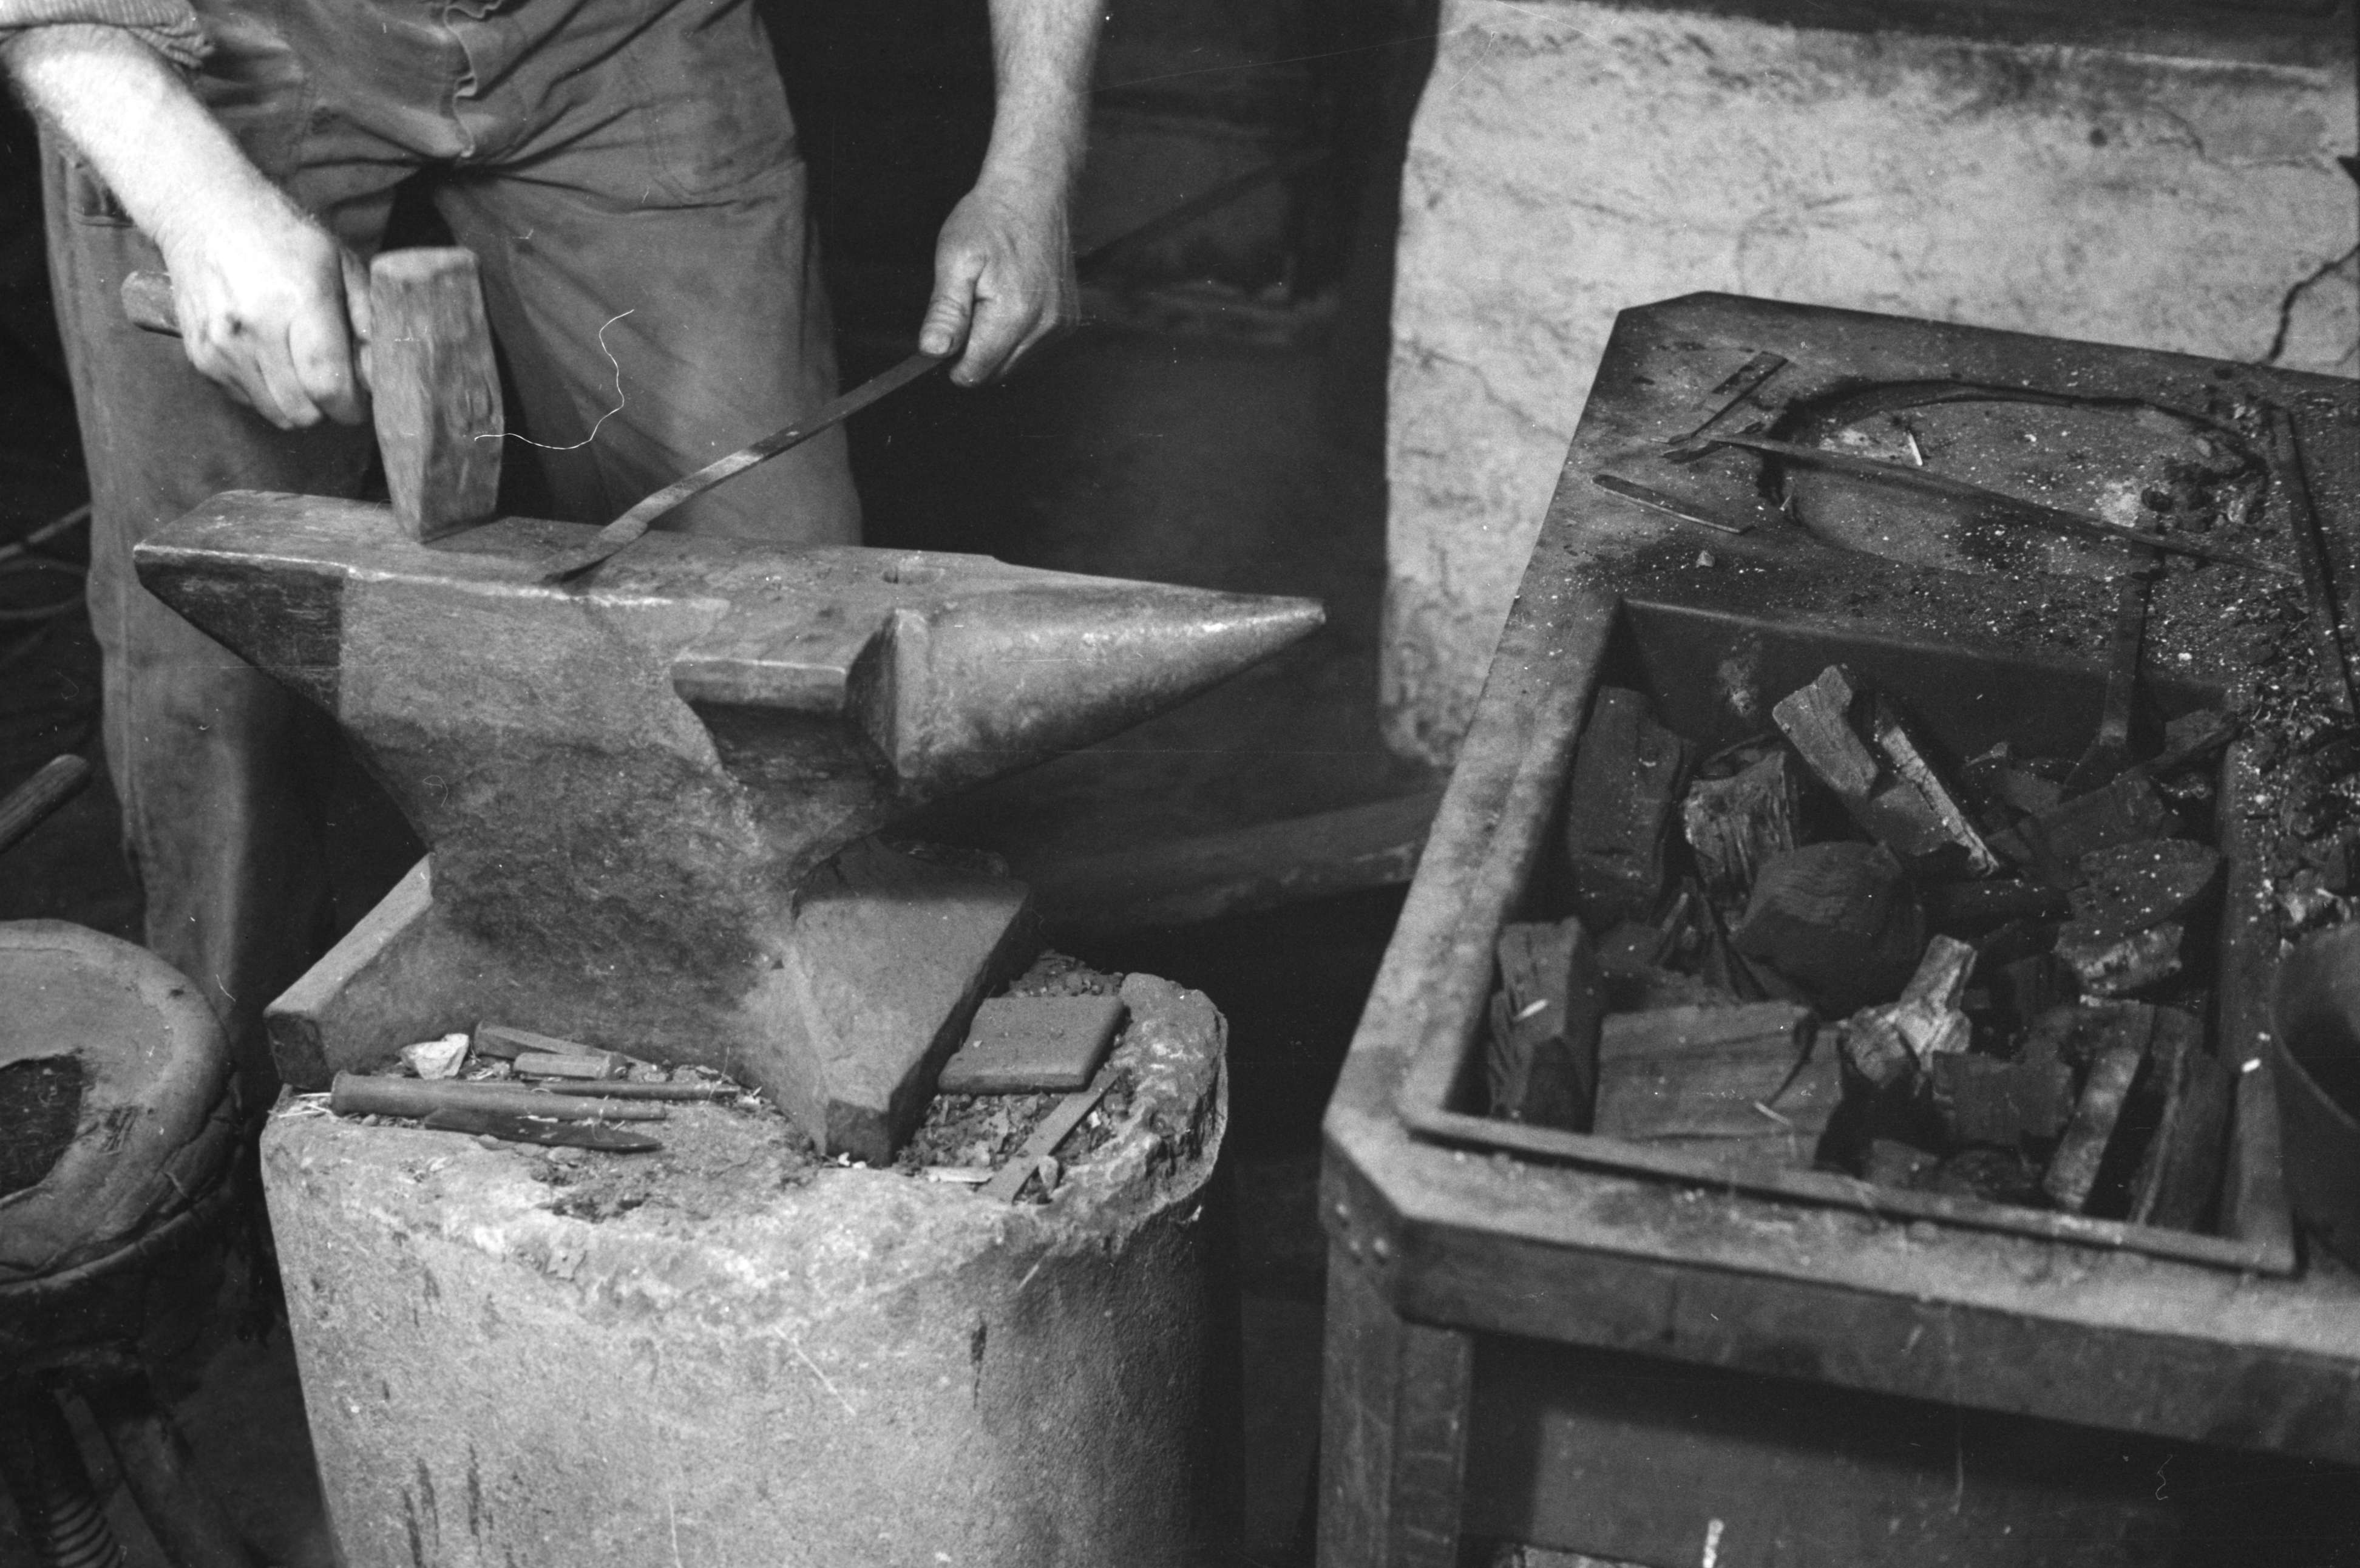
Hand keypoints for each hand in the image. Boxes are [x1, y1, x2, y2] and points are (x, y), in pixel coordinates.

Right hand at [158, 186, 369, 429]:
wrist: (204, 209)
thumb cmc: (280, 235)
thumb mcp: (340, 263)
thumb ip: (369, 319)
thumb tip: (383, 372)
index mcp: (298, 302)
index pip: (328, 386)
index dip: (351, 406)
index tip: (360, 399)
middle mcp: (254, 328)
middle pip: (303, 411)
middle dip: (327, 406)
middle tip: (334, 381)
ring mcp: (222, 345)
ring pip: (275, 413)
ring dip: (297, 402)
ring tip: (302, 366)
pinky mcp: (201, 356)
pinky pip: (247, 400)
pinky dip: (266, 391)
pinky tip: (270, 355)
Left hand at [919, 177, 1075, 385]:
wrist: (1034, 191)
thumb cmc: (992, 218)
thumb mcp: (955, 259)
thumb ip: (946, 312)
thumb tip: (933, 351)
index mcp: (1013, 316)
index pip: (975, 372)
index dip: (952, 359)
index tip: (948, 330)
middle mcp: (1044, 328)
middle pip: (995, 372)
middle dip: (975, 349)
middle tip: (969, 304)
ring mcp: (1060, 325)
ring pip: (1014, 362)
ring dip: (996, 342)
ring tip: (991, 296)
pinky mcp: (1068, 320)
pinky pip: (1033, 347)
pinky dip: (1016, 333)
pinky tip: (1011, 298)